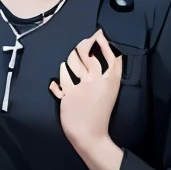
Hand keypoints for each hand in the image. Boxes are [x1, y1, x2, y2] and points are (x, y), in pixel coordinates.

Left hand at [50, 29, 125, 169]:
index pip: (111, 55)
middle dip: (83, 44)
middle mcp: (97, 80)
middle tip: (82, 44)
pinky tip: (59, 77)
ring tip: (69, 61)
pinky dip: (59, 75)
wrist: (90, 135)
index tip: (99, 34)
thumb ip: (103, 79)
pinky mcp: (69, 93)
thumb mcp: (108, 94)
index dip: (105, 42)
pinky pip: (61, 77)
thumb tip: (95, 63)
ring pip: (72, 62)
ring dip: (69, 59)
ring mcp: (82, 86)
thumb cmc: (100, 116)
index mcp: (111, 82)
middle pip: (87, 53)